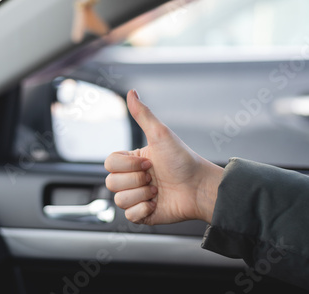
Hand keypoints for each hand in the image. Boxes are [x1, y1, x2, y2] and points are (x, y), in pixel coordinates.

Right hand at [104, 90, 223, 224]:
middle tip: (154, 177)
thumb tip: (131, 92)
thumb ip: (143, 114)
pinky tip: (156, 203)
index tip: (148, 162)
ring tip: (158, 191)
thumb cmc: (183, 159)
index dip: (126, 164)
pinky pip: (128, 216)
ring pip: (119, 200)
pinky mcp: (143, 214)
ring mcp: (137, 197)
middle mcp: (132, 179)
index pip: (109, 163)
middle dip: (135, 180)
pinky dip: (142, 210)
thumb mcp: (161, 134)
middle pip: (110, 182)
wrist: (200, 187)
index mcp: (132, 161)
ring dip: (141, 195)